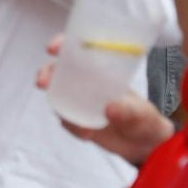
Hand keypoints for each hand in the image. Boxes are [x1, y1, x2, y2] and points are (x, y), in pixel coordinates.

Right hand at [35, 36, 174, 165]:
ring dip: (58, 105)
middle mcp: (87, 81)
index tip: (53, 48)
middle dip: (46, 73)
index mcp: (102, 69)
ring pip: (57, 95)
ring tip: (80, 126)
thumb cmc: (145, 119)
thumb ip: (129, 111)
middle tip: (42, 83)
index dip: (63, 44)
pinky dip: (72, 126)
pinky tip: (87, 134)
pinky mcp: (77, 120)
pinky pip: (66, 120)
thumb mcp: (143, 113)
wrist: (144, 144)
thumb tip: (109, 108)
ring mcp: (80, 100)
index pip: (79, 49)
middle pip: (58, 70)